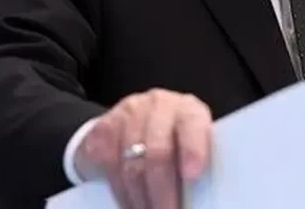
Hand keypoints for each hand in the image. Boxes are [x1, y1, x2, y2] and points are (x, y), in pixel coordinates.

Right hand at [74, 89, 212, 208]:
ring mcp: (130, 113)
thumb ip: (194, 164)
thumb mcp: (190, 146)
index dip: (193, 150)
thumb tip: (199, 197)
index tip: (192, 176)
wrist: (135, 123)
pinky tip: (128, 203)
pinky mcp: (104, 126)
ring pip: (131, 163)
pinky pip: (107, 164)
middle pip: (158, 151)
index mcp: (189, 110)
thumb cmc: (174, 140)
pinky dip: (118, 191)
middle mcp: (160, 105)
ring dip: (138, 197)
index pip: (192, 125)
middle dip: (162, 191)